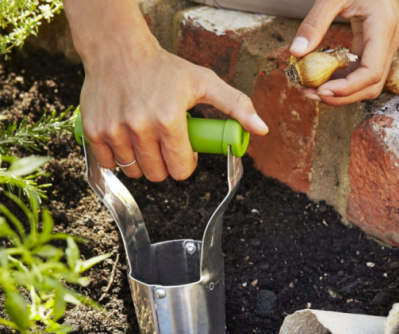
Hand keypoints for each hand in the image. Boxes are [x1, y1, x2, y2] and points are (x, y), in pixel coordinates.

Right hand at [65, 0, 267, 181]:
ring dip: (143, 162)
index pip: (181, 169)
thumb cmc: (165, 67)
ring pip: (135, 171)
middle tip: (166, 144)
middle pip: (158, 175)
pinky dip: (118, 158)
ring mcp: (114, 130)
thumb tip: (261, 129)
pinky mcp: (93, 131)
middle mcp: (139, 127)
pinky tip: (126, 140)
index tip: (184, 150)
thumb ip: (236, 105)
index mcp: (169, 119)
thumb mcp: (204, 82)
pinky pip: (109, 164)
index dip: (186, 163)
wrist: (117, 49)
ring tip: (146, 139)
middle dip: (166, 165)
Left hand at [289, 0, 398, 105]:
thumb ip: (314, 23)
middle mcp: (390, 40)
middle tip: (311, 94)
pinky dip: (342, 79)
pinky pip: (361, 71)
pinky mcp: (376, 46)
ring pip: (367, 83)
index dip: (348, 88)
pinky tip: (321, 78)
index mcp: (383, 26)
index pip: (372, 72)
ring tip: (311, 89)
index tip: (321, 90)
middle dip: (342, 96)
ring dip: (341, 91)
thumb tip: (296, 52)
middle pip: (371, 85)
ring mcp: (385, 45)